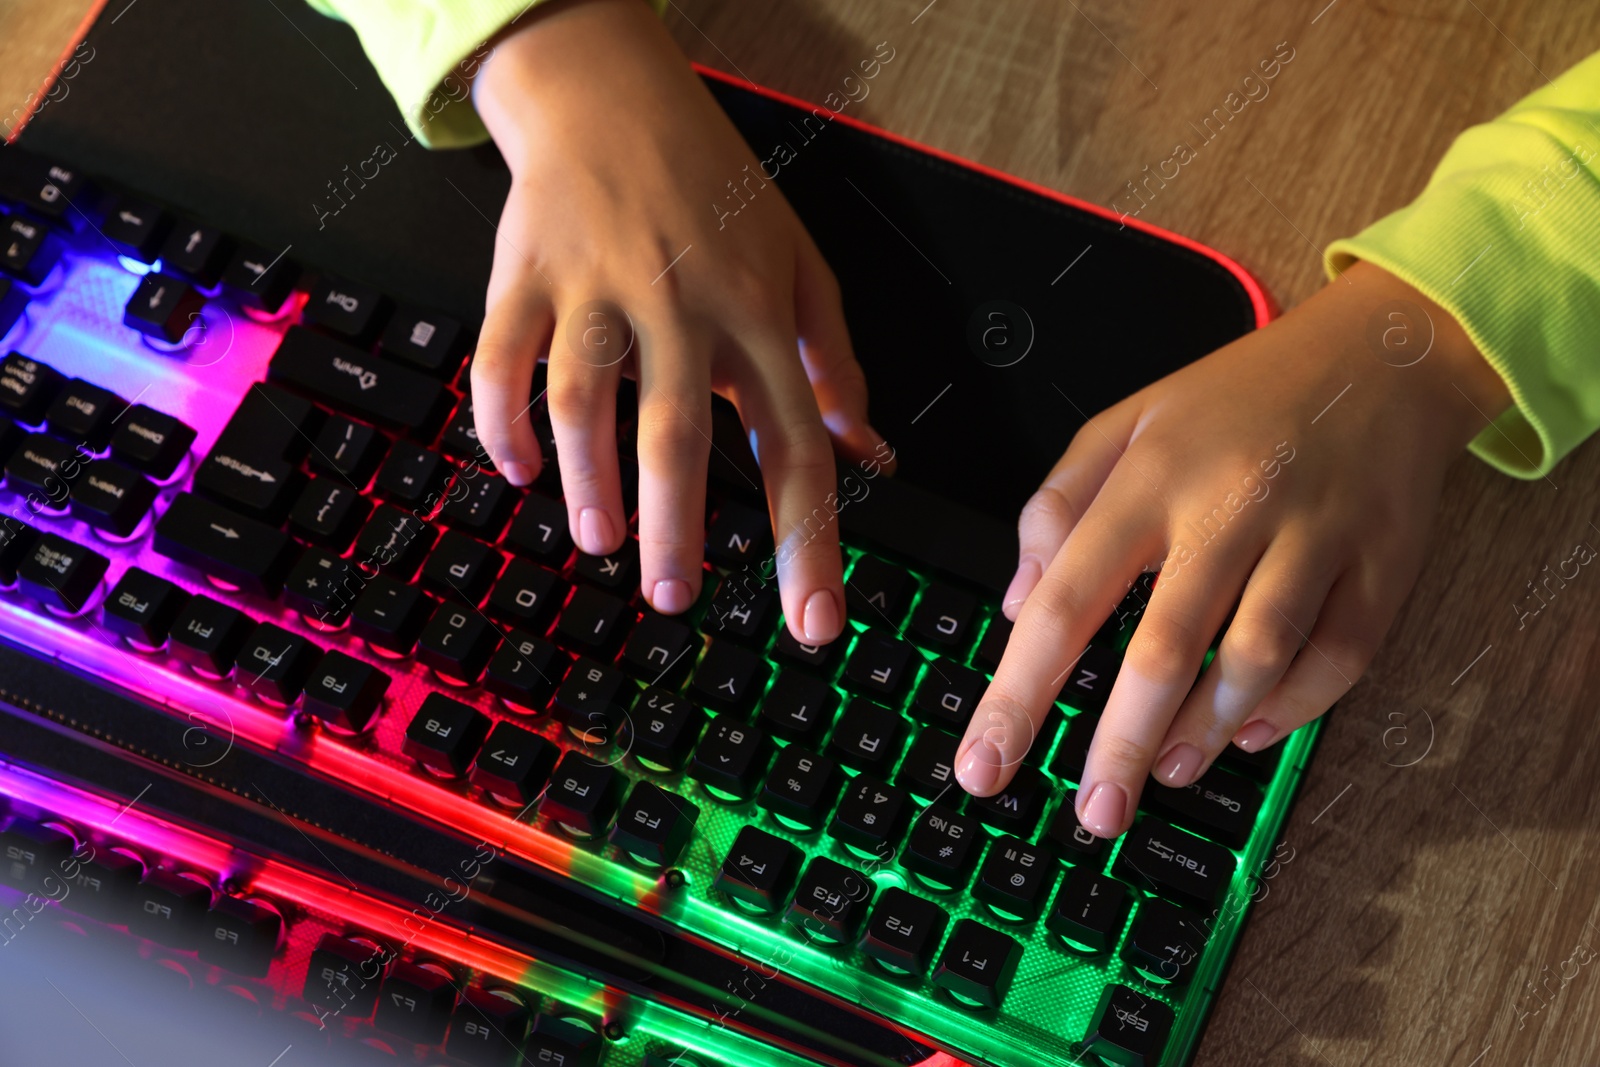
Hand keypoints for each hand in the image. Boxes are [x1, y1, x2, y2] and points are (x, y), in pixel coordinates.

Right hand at [470, 0, 890, 640]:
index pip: (795, 443)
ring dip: (588, 484)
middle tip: (675, 598)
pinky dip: (501, 421)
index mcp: (759, 313)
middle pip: (679, 434)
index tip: (813, 623)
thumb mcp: (801, 264)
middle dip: (678, 531)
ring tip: (601, 543)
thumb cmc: (715, 190)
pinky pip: (502, 358)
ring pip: (583, 402)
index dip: (807, 541)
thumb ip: (836, 362)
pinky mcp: (525, 273)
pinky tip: (516, 469)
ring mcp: (597, 287)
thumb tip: (868, 453)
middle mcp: (681, 304)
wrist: (612, 94)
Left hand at [953, 260, 1511, 836]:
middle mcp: (1230, 505)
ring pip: (1258, 658)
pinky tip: (1247, 730)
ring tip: (1166, 770)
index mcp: (1152, 475)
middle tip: (1092, 812)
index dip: (1020, 692)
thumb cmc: (1238, 400)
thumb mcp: (1127, 422)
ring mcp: (1313, 534)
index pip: (1069, 599)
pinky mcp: (1384, 561)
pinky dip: (1294, 707)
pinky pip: (1341, 655)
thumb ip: (1059, 505)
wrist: (1379, 355)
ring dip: (1205, 731)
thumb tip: (1019, 604)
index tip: (985, 765)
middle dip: (1120, 745)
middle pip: (1164, 646)